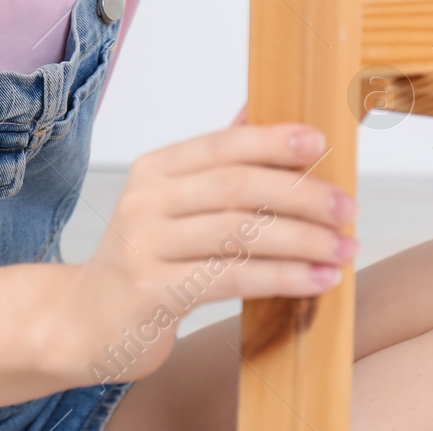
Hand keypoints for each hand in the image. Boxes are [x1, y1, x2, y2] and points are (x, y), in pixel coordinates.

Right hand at [57, 119, 355, 384]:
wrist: (85, 323)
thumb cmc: (145, 260)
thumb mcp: (171, 204)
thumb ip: (215, 163)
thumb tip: (259, 109)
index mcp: (156, 168)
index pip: (223, 145)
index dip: (274, 141)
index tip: (321, 144)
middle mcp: (146, 200)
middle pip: (237, 186)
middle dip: (301, 194)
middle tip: (347, 209)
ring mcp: (145, 245)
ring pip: (240, 233)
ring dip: (303, 240)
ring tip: (345, 249)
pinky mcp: (152, 291)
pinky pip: (231, 278)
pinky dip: (282, 278)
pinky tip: (317, 281)